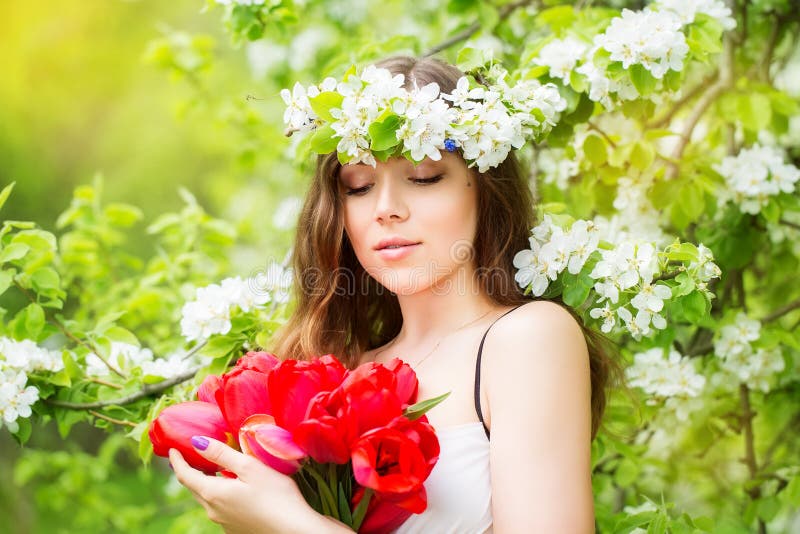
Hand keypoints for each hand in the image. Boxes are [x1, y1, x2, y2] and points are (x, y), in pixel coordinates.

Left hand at [168, 436, 319, 533]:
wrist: (294, 531)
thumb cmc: (276, 495)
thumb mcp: (249, 467)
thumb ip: (221, 454)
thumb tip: (196, 442)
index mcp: (213, 493)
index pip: (185, 475)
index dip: (177, 461)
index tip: (172, 449)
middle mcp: (213, 511)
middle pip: (195, 488)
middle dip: (191, 471)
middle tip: (192, 456)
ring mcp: (224, 523)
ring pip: (208, 499)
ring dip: (208, 483)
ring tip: (216, 469)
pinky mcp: (236, 529)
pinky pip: (221, 509)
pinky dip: (221, 495)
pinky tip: (237, 489)